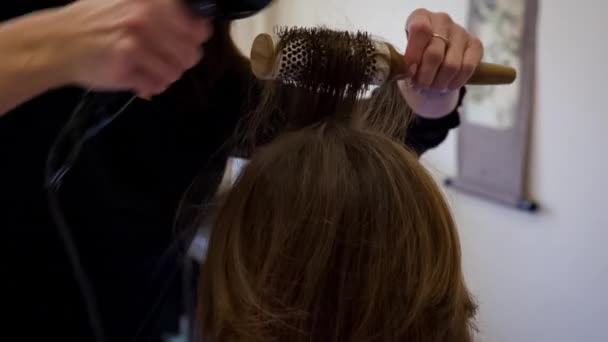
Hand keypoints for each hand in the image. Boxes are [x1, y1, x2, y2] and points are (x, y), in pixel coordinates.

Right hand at [49, 0, 213, 96]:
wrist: (59, 42)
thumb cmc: (98, 23)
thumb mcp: (130, 2)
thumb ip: (164, 11)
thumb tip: (202, 26)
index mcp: (151, 1)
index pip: (198, 27)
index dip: (195, 38)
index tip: (184, 41)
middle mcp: (145, 18)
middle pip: (191, 54)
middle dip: (179, 61)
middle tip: (161, 58)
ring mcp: (135, 43)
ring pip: (175, 72)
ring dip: (163, 75)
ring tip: (147, 67)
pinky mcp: (125, 67)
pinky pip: (156, 85)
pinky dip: (149, 86)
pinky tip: (137, 77)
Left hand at [397, 8, 482, 117]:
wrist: (435, 57)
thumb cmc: (417, 55)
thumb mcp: (406, 56)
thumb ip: (407, 62)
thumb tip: (411, 72)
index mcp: (421, 17)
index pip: (420, 30)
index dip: (415, 54)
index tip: (410, 72)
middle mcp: (442, 20)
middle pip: (435, 53)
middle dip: (426, 77)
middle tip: (421, 86)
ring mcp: (461, 31)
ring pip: (451, 64)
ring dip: (440, 83)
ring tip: (433, 88)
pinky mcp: (475, 45)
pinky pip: (467, 68)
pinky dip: (455, 82)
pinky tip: (447, 86)